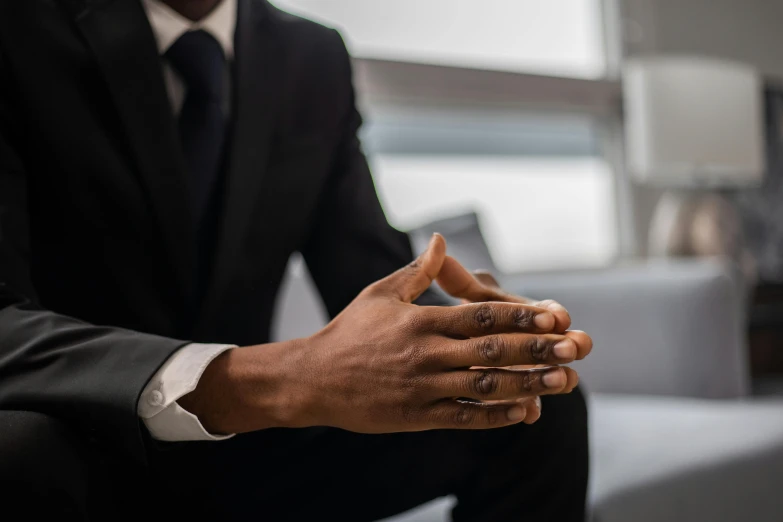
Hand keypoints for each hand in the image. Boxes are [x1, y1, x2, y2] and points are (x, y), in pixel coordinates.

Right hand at [180, 235, 589, 434]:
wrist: (314, 379)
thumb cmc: (349, 331)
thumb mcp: (380, 293)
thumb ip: (417, 271)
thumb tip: (441, 240)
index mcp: (420, 320)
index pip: (480, 315)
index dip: (520, 314)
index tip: (554, 313)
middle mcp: (426, 354)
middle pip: (491, 350)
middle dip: (537, 348)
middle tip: (576, 347)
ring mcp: (423, 387)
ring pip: (484, 385)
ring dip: (528, 383)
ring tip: (564, 382)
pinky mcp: (417, 416)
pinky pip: (463, 416)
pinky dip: (495, 416)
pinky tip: (525, 412)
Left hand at [434, 255, 592, 420]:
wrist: (447, 352)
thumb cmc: (459, 317)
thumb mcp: (458, 298)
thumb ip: (457, 279)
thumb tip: (440, 245)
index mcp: (514, 312)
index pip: (535, 310)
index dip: (546, 313)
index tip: (558, 316)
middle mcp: (523, 340)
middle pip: (546, 342)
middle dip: (562, 344)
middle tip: (577, 347)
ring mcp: (519, 369)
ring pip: (538, 374)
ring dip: (552, 377)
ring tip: (567, 382)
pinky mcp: (511, 394)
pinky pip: (519, 402)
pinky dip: (525, 408)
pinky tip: (528, 415)